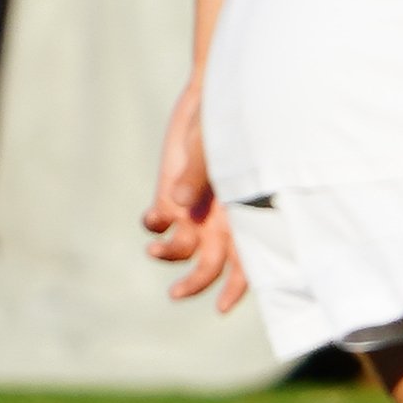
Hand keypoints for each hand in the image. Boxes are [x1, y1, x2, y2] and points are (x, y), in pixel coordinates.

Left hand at [141, 77, 247, 310]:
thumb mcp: (217, 148)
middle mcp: (220, 219)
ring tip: (155, 249)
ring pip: (181, 247)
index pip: (248, 261)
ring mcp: (194, 208)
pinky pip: (159, 221)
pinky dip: (153, 224)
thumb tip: (177, 208)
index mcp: (246, 215)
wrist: (215, 95)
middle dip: (194, 283)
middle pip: (210, 264)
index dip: (239, 287)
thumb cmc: (228, 122)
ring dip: (169, 254)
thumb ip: (198, 177)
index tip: (223, 307)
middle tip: (176, 293)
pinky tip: (153, 216)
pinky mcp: (170, 193)